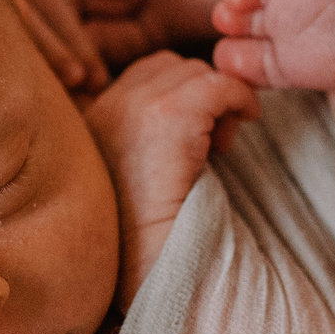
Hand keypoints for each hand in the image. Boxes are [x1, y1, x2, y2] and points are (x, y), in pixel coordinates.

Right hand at [82, 52, 259, 300]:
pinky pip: (218, 84)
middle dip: (199, 96)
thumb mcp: (137, 175)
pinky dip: (240, 99)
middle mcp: (105, 105)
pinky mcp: (166, 114)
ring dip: (218, 101)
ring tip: (220, 146)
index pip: (144, 77)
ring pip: (195, 72)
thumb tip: (200, 111)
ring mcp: (133, 106)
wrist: (147, 266)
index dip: (180, 97)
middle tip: (214, 144)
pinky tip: (245, 124)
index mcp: (89, 121)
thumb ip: (150, 139)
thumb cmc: (149, 235)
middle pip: (169, 67)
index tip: (198, 139)